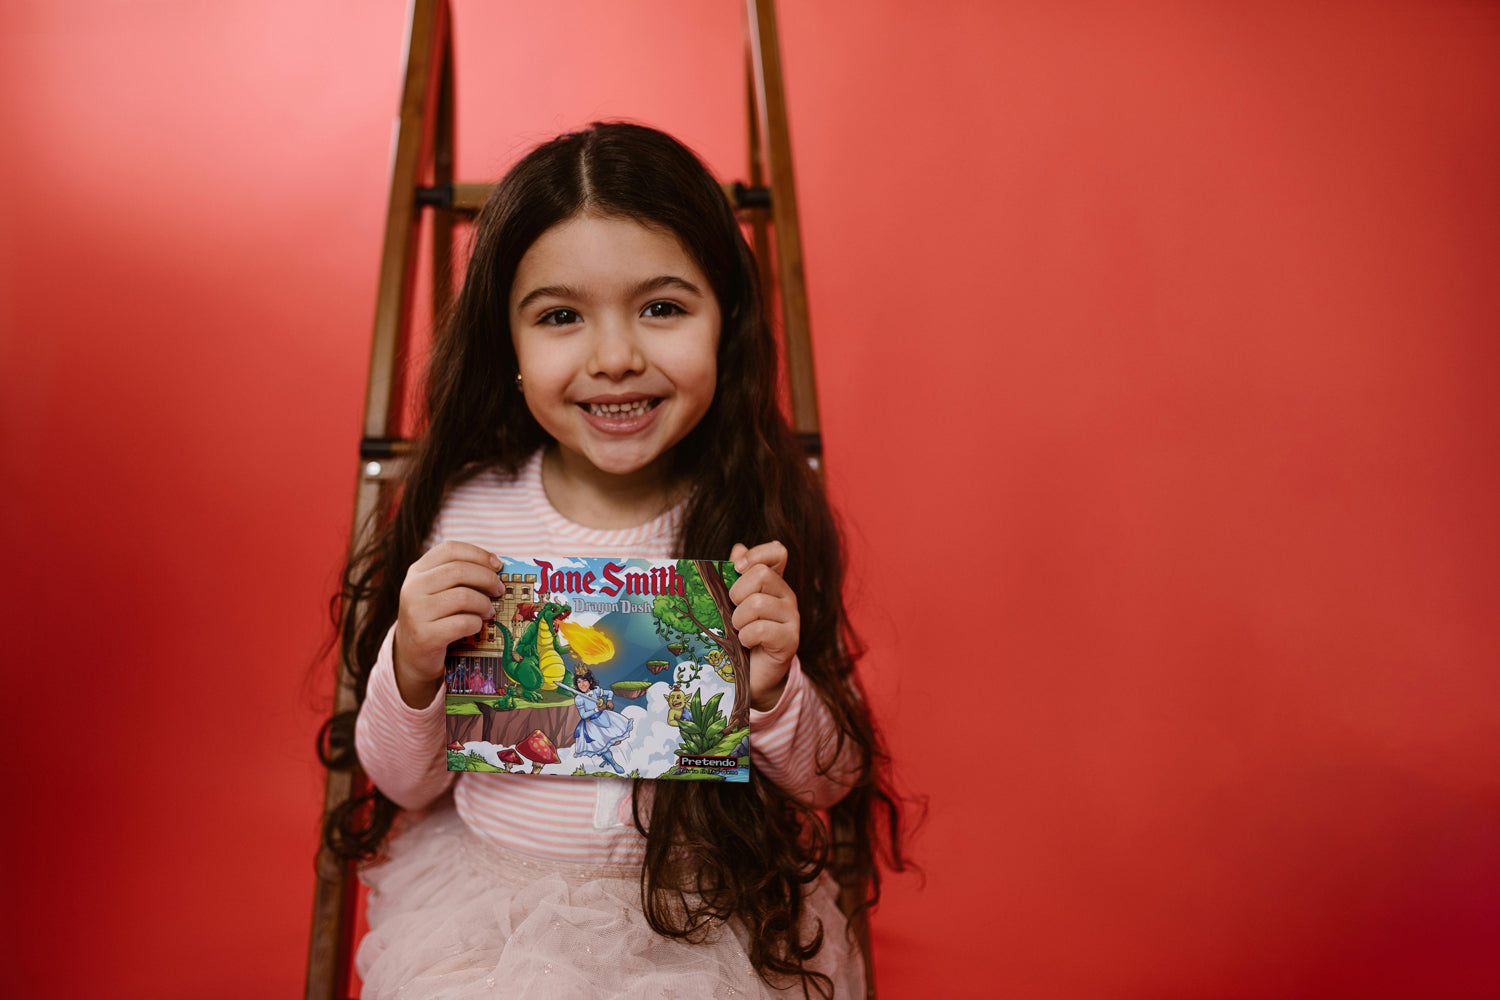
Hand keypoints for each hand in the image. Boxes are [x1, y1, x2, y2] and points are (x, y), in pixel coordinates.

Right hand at [393, 541, 503, 708]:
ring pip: (463, 596)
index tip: (497, 565)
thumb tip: (496, 566)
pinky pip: (463, 623)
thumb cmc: (434, 618)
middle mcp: (412, 588)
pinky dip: (477, 623)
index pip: (450, 549)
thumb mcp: (438, 591)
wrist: (412, 655)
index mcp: (417, 571)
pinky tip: (477, 626)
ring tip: (489, 611)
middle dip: (487, 579)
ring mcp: (416, 612)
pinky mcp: (425, 636)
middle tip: (499, 589)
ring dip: (484, 604)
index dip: (478, 554)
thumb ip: (459, 576)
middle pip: (459, 570)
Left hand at [728, 541, 797, 711]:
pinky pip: (762, 628)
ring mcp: (792, 617)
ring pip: (758, 603)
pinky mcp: (791, 640)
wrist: (751, 676)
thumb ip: (735, 576)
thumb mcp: (733, 604)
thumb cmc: (739, 636)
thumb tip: (738, 547)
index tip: (737, 567)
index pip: (778, 552)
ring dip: (739, 619)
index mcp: (773, 582)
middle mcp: (786, 596)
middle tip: (733, 610)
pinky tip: (746, 643)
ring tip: (739, 631)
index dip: (757, 554)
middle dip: (738, 592)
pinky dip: (747, 636)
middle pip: (762, 574)